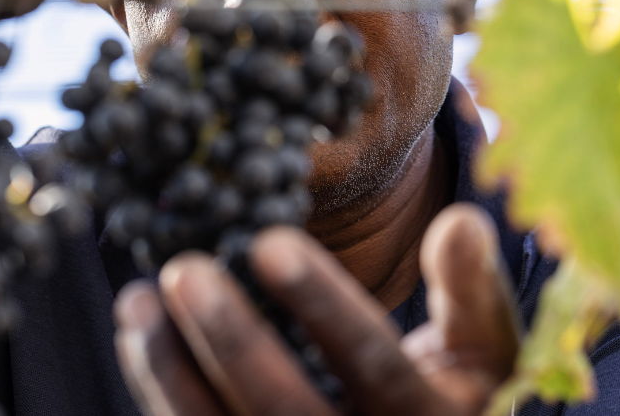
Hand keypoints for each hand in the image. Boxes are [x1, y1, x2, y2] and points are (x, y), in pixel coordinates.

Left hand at [114, 203, 518, 415]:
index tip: (269, 242)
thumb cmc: (454, 389)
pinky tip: (139, 331)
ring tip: (137, 299)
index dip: (321, 305)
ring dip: (172, 370)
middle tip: (183, 270)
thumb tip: (461, 223)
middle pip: (282, 408)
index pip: (370, 363)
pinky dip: (164, 388)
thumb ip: (471, 290)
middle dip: (230, 339)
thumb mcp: (483, 347)